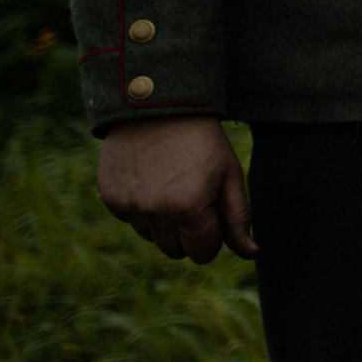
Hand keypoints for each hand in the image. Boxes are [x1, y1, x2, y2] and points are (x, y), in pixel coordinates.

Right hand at [96, 115, 255, 263]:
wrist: (158, 107)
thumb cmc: (203, 141)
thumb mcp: (229, 174)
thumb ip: (239, 218)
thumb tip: (250, 254)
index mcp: (188, 210)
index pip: (204, 253)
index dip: (213, 235)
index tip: (214, 210)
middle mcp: (154, 213)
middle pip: (176, 251)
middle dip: (189, 232)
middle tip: (194, 196)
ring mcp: (128, 208)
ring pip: (152, 238)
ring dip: (164, 222)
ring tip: (172, 184)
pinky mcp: (110, 199)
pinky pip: (131, 220)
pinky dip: (143, 208)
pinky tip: (151, 179)